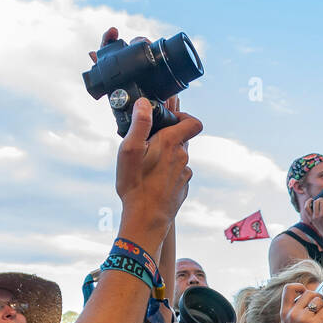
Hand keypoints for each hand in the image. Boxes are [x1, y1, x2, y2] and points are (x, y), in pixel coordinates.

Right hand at [115, 97, 201, 252]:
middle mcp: (182, 157)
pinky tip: (152, 180)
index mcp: (171, 143)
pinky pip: (176, 174)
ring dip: (166, 156)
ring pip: (178, 157)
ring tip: (146, 165)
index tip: (169, 119)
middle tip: (148, 142)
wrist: (146, 220)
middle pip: (181, 139)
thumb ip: (140, 124)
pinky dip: (167, 173)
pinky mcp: (182, 188)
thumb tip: (144, 103)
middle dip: (166, 137)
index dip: (183, 116)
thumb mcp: (129, 150)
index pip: (193, 122)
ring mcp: (184, 174)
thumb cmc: (135, 186)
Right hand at [279, 282, 322, 322]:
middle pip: (309, 293)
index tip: (305, 292)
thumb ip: (294, 310)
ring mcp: (303, 319)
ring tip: (320, 318)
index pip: (288, 288)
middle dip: (318, 299)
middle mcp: (292, 314)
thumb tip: (307, 293)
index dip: (299, 286)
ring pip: (320, 301)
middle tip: (318, 310)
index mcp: (284, 312)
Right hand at [304, 197, 322, 237]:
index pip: (306, 207)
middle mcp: (315, 216)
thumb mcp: (316, 224)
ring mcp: (322, 214)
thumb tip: (317, 208)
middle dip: (320, 199)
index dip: (308, 201)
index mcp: (311, 218)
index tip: (312, 199)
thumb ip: (315, 217)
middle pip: (315, 202)